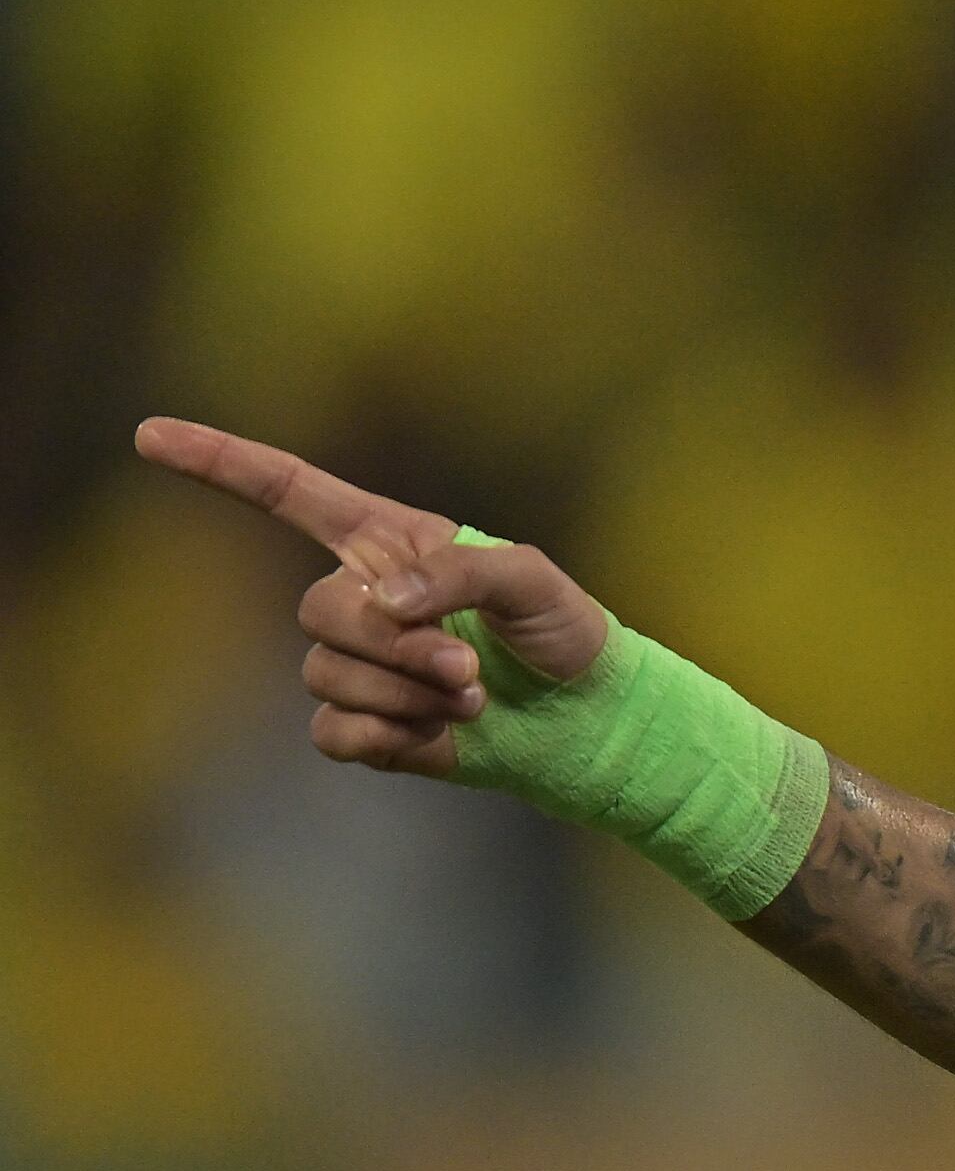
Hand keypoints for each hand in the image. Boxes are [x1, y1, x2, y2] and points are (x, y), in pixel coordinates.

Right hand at [135, 416, 608, 777]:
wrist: (588, 715)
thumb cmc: (563, 632)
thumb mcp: (529, 577)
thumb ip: (458, 570)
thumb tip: (384, 599)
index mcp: (388, 544)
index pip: (288, 492)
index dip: (219, 463)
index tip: (150, 434)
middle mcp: (362, 599)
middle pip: (318, 611)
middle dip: (395, 645)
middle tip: (467, 664)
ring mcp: (361, 666)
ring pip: (326, 674)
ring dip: (405, 692)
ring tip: (471, 697)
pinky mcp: (370, 727)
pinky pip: (333, 732)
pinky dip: (387, 736)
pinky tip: (439, 734)